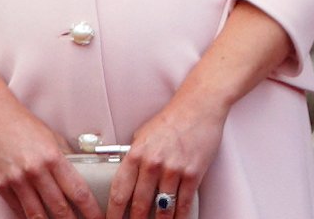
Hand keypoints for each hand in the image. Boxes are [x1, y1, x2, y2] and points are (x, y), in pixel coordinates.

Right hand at [0, 94, 101, 218]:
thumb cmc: (23, 124)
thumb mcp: (52, 136)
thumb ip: (66, 156)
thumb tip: (81, 172)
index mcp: (53, 156)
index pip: (77, 190)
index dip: (90, 208)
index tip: (97, 216)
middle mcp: (35, 170)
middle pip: (59, 207)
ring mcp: (16, 180)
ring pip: (37, 214)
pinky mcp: (0, 186)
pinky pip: (17, 209)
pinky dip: (28, 217)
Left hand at [105, 98, 225, 218]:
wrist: (200, 105)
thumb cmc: (171, 119)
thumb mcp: (143, 134)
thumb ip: (133, 156)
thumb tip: (126, 179)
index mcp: (136, 154)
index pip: (119, 193)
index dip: (113, 214)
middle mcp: (152, 163)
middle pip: (139, 206)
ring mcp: (174, 170)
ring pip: (162, 209)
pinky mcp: (193, 173)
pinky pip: (183, 204)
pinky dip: (179, 218)